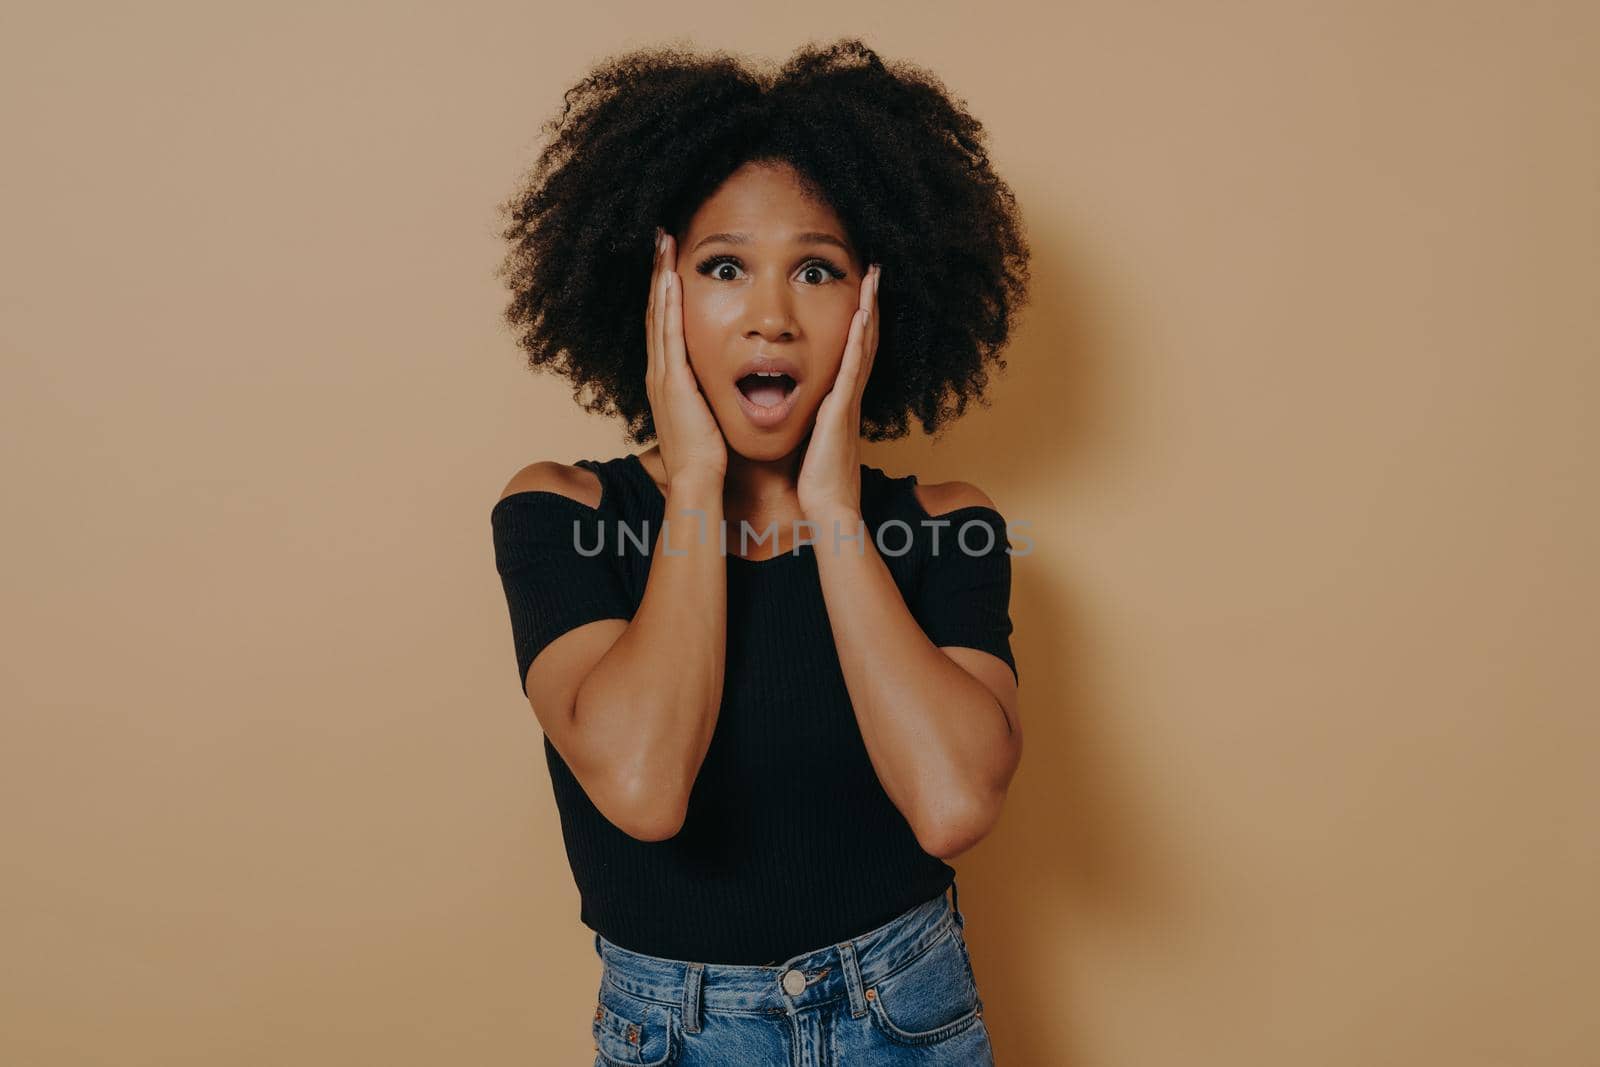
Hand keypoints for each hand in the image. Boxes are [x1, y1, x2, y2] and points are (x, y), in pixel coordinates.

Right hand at [646, 227, 726, 487]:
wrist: (698, 480)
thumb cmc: (707, 455)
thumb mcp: (705, 415)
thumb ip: (708, 395)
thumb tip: (721, 384)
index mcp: (669, 379)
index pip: (665, 325)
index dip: (666, 292)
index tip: (671, 262)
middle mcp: (659, 371)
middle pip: (657, 311)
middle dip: (659, 273)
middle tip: (661, 238)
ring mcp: (663, 374)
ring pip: (659, 315)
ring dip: (661, 277)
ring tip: (663, 244)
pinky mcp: (673, 380)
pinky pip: (670, 334)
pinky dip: (668, 305)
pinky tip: (671, 279)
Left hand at [798, 263, 880, 521]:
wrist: (828, 508)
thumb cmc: (818, 481)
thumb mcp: (815, 441)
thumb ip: (814, 421)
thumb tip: (804, 408)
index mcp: (841, 401)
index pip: (853, 352)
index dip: (858, 321)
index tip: (859, 291)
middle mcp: (850, 396)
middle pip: (865, 341)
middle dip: (869, 305)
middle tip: (874, 271)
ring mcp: (849, 401)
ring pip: (863, 347)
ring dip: (868, 311)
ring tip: (872, 279)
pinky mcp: (842, 411)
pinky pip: (853, 369)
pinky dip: (859, 341)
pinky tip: (861, 316)